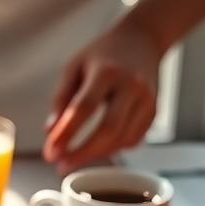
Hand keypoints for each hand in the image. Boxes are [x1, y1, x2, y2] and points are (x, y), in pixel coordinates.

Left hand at [43, 19, 162, 174]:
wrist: (142, 39)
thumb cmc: (103, 54)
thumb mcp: (74, 67)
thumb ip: (61, 99)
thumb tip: (51, 133)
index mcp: (107, 72)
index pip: (84, 108)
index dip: (66, 134)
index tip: (50, 153)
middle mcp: (131, 85)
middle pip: (108, 128)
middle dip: (82, 153)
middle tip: (61, 165)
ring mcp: (147, 99)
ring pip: (122, 139)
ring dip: (96, 155)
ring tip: (73, 159)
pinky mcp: (154, 110)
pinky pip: (133, 139)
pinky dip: (113, 149)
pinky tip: (97, 149)